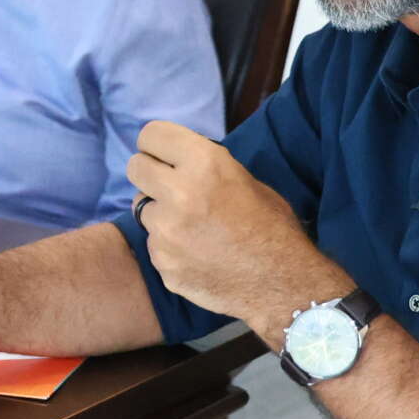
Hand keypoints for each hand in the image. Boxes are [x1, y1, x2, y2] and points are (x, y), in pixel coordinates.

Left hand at [124, 120, 345, 336]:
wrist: (283, 284)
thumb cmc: (272, 226)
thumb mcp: (245, 180)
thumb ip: (205, 166)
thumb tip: (174, 161)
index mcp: (204, 163)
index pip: (151, 134)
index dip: (158, 145)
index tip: (165, 156)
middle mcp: (178, 193)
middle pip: (135, 167)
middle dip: (149, 174)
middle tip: (168, 186)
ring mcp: (165, 232)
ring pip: (142, 209)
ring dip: (160, 214)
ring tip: (192, 227)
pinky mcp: (161, 262)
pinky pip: (153, 244)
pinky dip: (168, 247)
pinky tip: (196, 254)